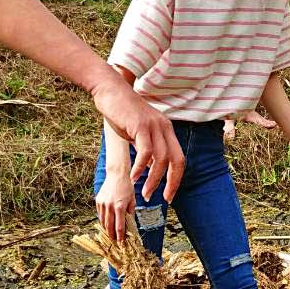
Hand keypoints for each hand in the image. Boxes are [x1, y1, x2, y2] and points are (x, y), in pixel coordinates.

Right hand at [92, 80, 183, 201]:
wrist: (110, 90)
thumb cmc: (121, 112)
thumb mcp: (138, 132)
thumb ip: (146, 148)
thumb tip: (149, 168)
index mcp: (166, 130)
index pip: (179, 159)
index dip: (176, 179)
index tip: (168, 194)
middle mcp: (164, 128)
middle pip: (177, 161)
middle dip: (172, 183)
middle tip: (162, 199)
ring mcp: (154, 125)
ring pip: (161, 159)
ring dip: (153, 180)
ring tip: (144, 193)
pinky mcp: (141, 125)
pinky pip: (146, 152)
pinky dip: (141, 168)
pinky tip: (133, 178)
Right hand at [95, 173, 134, 244]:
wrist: (116, 175)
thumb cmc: (127, 187)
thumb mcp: (132, 200)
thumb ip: (131, 213)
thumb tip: (130, 225)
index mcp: (120, 206)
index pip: (119, 226)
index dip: (120, 236)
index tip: (120, 243)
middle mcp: (110, 206)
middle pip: (109, 226)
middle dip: (111, 235)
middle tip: (113, 242)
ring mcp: (102, 203)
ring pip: (103, 221)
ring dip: (106, 229)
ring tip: (110, 234)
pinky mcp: (98, 201)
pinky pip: (100, 214)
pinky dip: (103, 220)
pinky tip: (106, 224)